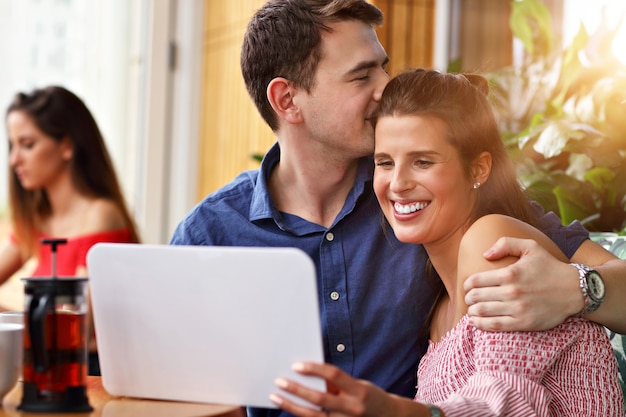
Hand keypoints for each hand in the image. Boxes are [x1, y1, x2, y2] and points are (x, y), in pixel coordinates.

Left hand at [269, 362, 397, 416]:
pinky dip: (301, 416)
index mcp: (358, 390)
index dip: (314, 369)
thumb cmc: (368, 396)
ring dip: (292, 406)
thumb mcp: (357, 385)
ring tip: (276, 397)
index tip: (296, 366)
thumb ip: (336, 382)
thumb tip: (309, 375)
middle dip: (297, 390)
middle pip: (320, 399)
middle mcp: (352, 408)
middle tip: (279, 381)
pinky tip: (289, 409)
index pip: (334, 375)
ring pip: (313, 416)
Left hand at [463, 237, 581, 331]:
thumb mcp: (530, 247)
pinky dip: (480, 324)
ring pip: (482, 312)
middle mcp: (512, 291)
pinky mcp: (523, 323)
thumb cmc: (550, 267)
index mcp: (510, 273)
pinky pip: (495, 326)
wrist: (575, 290)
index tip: (467, 286)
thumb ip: (506, 244)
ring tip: (471, 310)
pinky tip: (475, 321)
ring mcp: (517, 309)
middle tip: (469, 298)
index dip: (467, 284)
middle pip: (476, 297)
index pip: (476, 280)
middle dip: (468, 298)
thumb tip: (485, 254)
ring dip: (471, 311)